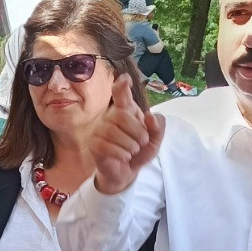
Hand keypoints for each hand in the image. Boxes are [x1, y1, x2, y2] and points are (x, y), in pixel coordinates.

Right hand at [88, 73, 165, 195]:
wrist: (126, 171)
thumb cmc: (139, 150)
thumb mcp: (155, 140)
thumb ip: (158, 127)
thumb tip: (149, 116)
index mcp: (126, 110)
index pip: (120, 92)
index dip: (122, 85)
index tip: (126, 79)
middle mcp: (110, 116)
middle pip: (122, 115)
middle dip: (138, 132)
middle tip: (141, 143)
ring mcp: (99, 129)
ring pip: (114, 132)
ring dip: (130, 146)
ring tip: (132, 151)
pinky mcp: (94, 144)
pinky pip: (107, 146)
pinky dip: (121, 154)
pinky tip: (124, 157)